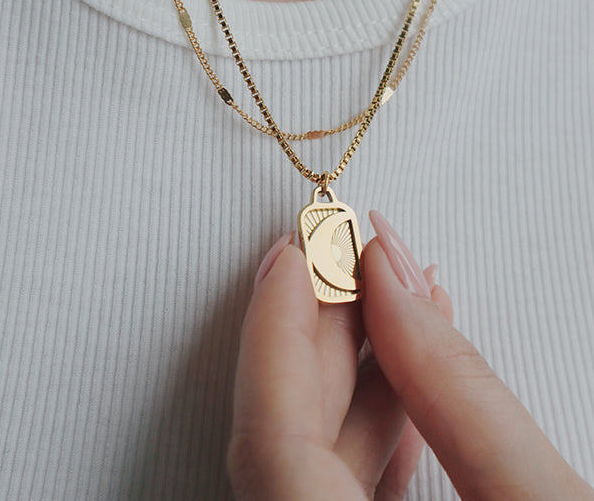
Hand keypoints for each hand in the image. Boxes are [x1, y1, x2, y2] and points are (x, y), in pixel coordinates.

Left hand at [228, 215, 593, 499]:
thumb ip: (457, 387)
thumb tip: (390, 278)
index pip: (272, 448)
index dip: (275, 336)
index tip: (292, 255)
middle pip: (284, 446)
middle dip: (313, 334)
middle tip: (335, 254)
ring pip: (313, 467)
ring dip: (352, 370)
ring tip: (382, 288)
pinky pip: (347, 494)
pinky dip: (379, 425)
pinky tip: (409, 370)